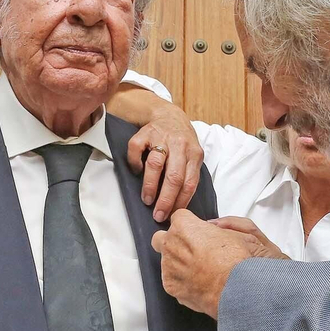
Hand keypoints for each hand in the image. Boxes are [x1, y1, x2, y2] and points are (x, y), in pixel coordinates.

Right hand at [125, 106, 203, 222]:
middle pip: (174, 176)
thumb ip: (188, 175)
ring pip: (155, 164)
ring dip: (151, 185)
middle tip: (158, 214)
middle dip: (165, 199)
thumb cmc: (182, 142)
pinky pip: (137, 150)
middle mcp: (180, 145)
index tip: (172, 215)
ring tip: (147, 199)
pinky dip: (135, 163)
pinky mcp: (145, 133)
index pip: (189, 183)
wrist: (169, 115)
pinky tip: (136, 171)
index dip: (180, 201)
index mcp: (194, 154)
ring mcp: (162, 138)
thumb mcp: (192, 156)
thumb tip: (178, 204)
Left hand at [151, 211, 287, 317]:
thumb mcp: (240, 233)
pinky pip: (172, 280)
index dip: (190, 224)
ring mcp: (169, 267)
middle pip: (162, 237)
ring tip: (201, 270)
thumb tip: (211, 228)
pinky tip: (199, 283)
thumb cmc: (239, 262)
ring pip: (166, 261)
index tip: (197, 231)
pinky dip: (182, 281)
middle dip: (174, 241)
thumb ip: (219, 227)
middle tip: (193, 249)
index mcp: (185, 227)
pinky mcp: (171, 287)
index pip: (178, 217)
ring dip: (178, 263)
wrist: (239, 292)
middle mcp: (171, 245)